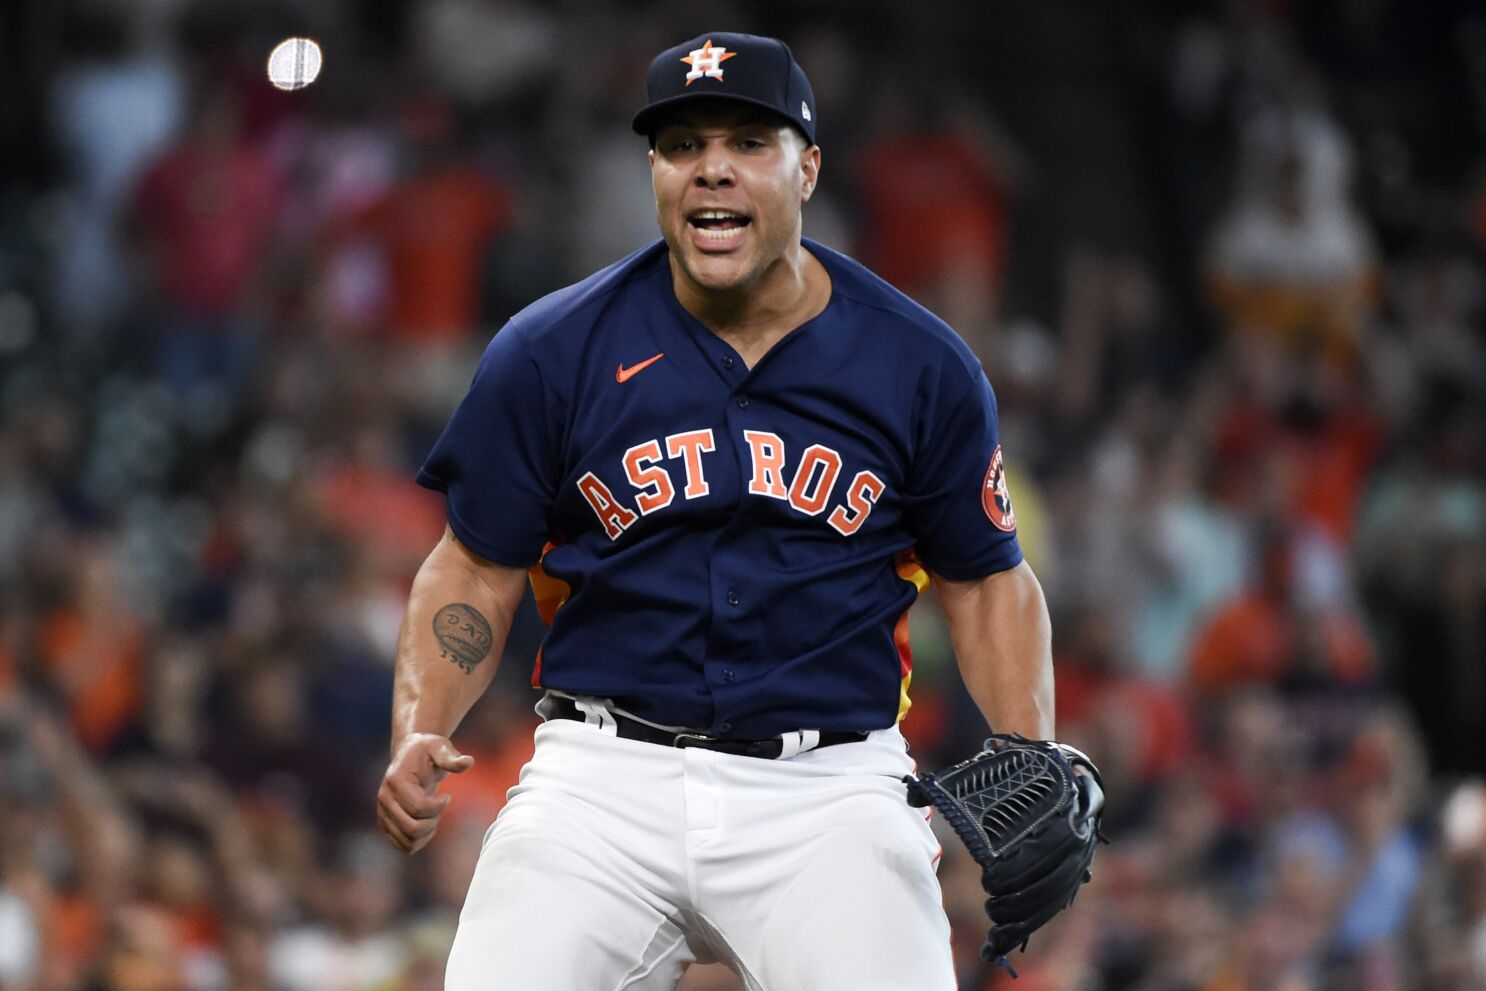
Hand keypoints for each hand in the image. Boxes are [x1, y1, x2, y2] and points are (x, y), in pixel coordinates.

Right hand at [377, 733, 473, 853]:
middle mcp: (384, 798)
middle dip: (433, 822)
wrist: (410, 755)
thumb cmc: (427, 750)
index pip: (418, 807)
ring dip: (427, 833)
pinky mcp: (386, 823)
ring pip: (407, 842)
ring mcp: (382, 813)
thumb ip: (452, 758)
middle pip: (411, 828)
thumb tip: (469, 762)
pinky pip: (403, 846)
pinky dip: (420, 841)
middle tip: (440, 808)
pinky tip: (428, 824)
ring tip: (433, 816)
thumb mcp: (440, 748)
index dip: (439, 806)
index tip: (447, 796)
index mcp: (396, 780)